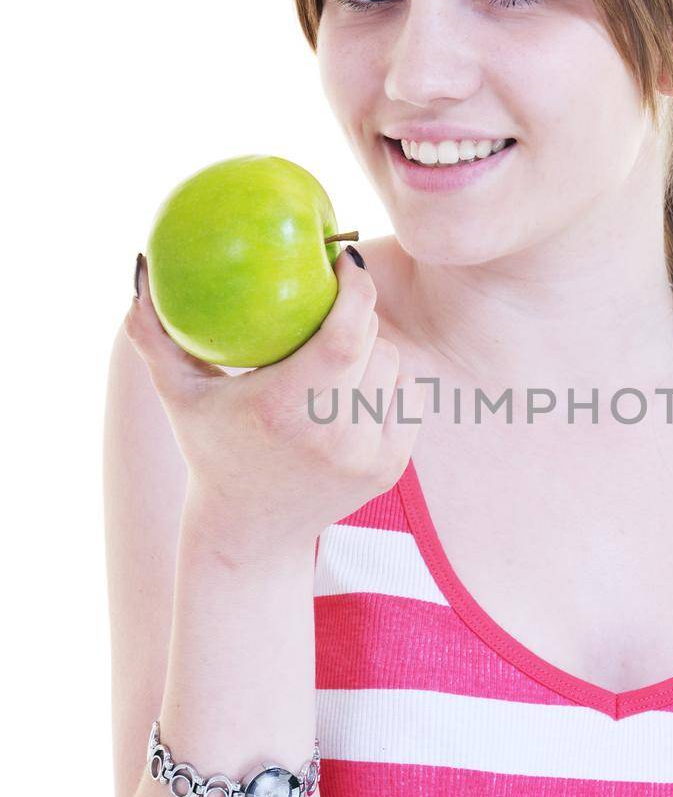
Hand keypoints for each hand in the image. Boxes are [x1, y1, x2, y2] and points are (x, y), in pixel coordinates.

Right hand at [124, 248, 424, 543]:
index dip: (356, 292)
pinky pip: (409, 395)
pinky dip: (387, 383)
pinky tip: (354, 389)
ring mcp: (367, 455)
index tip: (344, 263)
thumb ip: (154, 336)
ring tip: (335, 358)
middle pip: (373, 342)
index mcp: (284, 409)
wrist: (251, 534)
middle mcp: (332, 435)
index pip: (345, 335)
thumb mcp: (178, 395)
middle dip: (356, 317)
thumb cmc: (211, 450)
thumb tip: (140, 271)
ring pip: (395, 365)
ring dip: (372, 350)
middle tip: (328, 311)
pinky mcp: (391, 468)